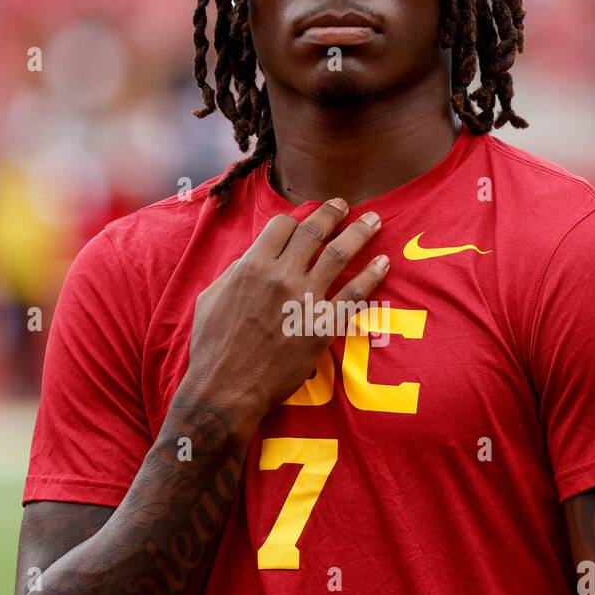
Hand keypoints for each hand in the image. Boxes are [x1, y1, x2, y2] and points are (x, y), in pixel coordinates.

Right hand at [183, 198, 387, 429]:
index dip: (296, 219)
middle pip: (314, 232)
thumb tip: (250, 260)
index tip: (306, 218)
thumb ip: (233, 274)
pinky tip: (384, 263)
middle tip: (345, 205)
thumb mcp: (210, 299)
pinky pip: (355, 293)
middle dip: (333, 212)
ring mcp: (304, 299)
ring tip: (375, 220)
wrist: (226, 389)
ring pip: (339, 254)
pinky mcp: (323, 325)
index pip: (282, 226)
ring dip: (360, 232)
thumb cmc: (212, 348)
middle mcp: (281, 275)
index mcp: (251, 266)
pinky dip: (372, 275)